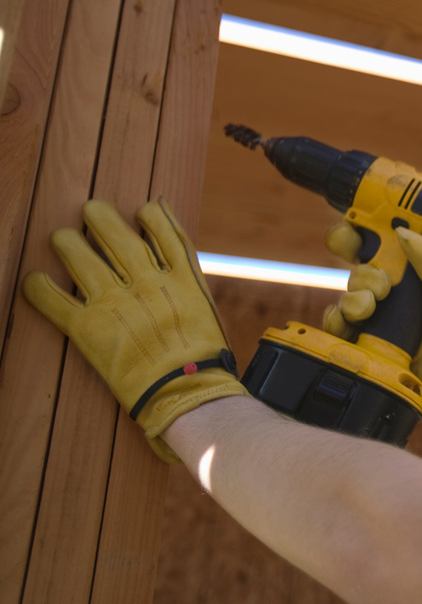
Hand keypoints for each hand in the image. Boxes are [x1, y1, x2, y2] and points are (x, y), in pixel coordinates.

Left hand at [22, 199, 244, 461]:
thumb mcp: (205, 304)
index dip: (146, 213)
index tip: (138, 212)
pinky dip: (38, 287)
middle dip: (98, 217)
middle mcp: (146, 283)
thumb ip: (186, 270)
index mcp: (179, 277)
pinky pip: (53, 300)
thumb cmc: (203, 354)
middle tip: (90, 211)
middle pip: (114, 235)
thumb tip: (171, 240)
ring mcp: (115, 305)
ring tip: (62, 237)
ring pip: (80, 257)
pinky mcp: (89, 329)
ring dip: (67, 242)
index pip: (159, 226)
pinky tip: (35, 278)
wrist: (189, 392)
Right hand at [323, 222, 421, 419]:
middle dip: (362, 272)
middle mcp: (391, 294)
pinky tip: (352, 325)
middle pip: (357, 268)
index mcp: (412, 275)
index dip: (361, 232)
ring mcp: (375, 319)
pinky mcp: (362, 344)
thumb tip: (402, 231)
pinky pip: (336, 325)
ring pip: (347, 296)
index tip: (355, 225)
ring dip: (355, 298)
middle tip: (382, 286)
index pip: (379, 245)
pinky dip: (338, 321)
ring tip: (373, 308)